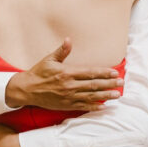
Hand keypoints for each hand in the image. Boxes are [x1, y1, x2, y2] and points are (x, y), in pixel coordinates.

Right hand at [4, 39, 120, 111]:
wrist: (26, 90)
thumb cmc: (38, 73)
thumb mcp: (49, 60)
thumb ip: (61, 51)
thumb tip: (69, 40)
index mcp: (67, 73)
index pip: (90, 73)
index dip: (103, 73)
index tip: (115, 72)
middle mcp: (69, 86)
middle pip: (93, 85)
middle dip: (109, 84)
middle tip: (121, 83)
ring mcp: (68, 97)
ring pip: (91, 97)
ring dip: (105, 96)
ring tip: (117, 95)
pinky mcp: (66, 105)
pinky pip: (82, 107)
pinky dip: (93, 107)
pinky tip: (103, 107)